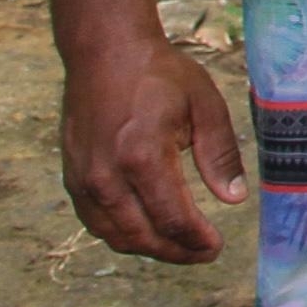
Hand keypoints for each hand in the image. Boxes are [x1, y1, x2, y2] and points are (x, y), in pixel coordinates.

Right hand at [59, 35, 246, 262]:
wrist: (105, 53)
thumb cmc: (159, 75)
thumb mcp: (204, 105)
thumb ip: (220, 154)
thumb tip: (235, 199)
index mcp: (142, 157)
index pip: (172, 219)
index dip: (196, 241)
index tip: (218, 246)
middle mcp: (107, 176)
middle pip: (142, 236)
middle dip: (176, 252)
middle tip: (204, 253)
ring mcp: (84, 181)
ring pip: (116, 236)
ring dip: (150, 248)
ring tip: (181, 247)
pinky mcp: (72, 179)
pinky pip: (96, 223)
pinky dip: (123, 234)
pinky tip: (148, 231)